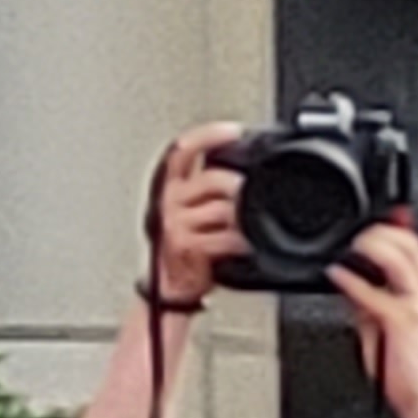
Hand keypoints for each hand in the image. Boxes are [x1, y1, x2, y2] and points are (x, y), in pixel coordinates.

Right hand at [146, 123, 248, 306]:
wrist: (174, 286)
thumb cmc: (189, 247)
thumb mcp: (196, 211)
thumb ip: (213, 189)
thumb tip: (247, 172)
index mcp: (171, 187)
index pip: (183, 152)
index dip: (208, 136)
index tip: (234, 131)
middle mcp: (169, 201)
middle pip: (213, 178)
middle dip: (239, 187)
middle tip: (248, 198)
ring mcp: (175, 224)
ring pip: (222, 208)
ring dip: (242, 219)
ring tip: (245, 228)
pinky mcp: (184, 245)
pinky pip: (223, 236)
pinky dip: (239, 241)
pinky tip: (241, 244)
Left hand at [332, 221, 417, 417]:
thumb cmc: (408, 373)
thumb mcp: (383, 332)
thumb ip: (368, 308)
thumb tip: (349, 287)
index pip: (414, 253)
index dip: (397, 231)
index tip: (378, 220)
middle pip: (412, 248)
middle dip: (387, 230)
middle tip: (363, 226)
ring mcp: (415, 308)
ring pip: (402, 261)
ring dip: (375, 245)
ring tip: (353, 241)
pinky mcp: (402, 324)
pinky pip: (377, 295)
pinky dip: (354, 282)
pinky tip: (337, 274)